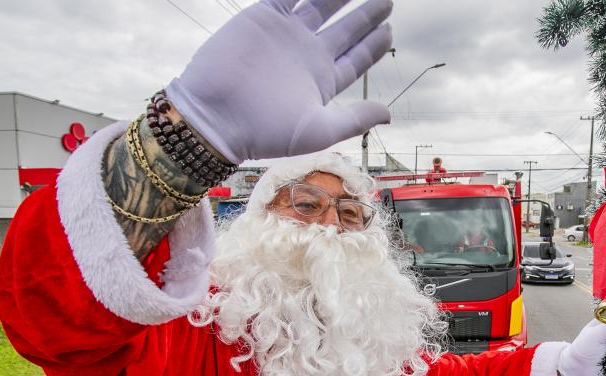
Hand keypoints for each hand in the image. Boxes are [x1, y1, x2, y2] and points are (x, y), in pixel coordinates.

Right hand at [165, 0, 393, 163]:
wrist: (216, 114)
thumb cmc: (265, 132)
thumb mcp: (318, 131)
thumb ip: (355, 119)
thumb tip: (389, 115)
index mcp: (321, 81)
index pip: (355, 59)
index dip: (373, 45)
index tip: (389, 31)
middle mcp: (306, 55)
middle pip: (345, 29)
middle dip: (366, 15)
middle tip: (387, 0)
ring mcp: (286, 34)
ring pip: (321, 5)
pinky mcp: (264, 16)